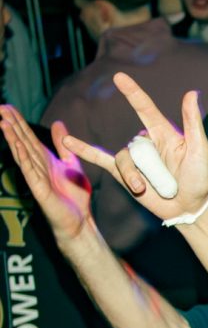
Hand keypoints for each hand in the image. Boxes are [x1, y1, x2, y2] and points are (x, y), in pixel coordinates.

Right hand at [0, 107, 92, 242]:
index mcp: (45, 160)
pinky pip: (30, 171)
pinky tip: (17, 145)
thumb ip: (63, 145)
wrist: (80, 220)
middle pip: (22, 142)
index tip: (8, 107)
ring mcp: (37, 177)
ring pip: (22, 154)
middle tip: (1, 107)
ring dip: (13, 138)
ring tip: (3, 122)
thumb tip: (58, 123)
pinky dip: (23, 157)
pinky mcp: (39, 189)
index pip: (29, 137)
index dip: (19, 122)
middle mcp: (38, 167)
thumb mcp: (71, 164)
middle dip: (12, 125)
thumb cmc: (75, 196)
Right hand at [60, 72, 207, 220]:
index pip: (145, 108)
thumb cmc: (198, 178)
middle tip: (168, 183)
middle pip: (134, 145)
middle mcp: (146, 143)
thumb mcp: (200, 150)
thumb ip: (193, 123)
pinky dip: (83, 150)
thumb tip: (191, 92)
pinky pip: (100, 158)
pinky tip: (67, 141)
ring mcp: (134, 158)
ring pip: (122, 160)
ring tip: (146, 189)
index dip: (132, 93)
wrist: (187, 207)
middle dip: (148, 167)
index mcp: (163, 133)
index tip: (119, 77)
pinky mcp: (123, 173)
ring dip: (133, 177)